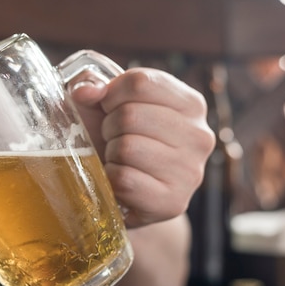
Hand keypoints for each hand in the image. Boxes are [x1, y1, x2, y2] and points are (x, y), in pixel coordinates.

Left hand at [71, 68, 215, 226]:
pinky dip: (111, 179)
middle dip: (108, 127)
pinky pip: (124, 179)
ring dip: (110, 154)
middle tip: (113, 139)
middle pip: (130, 115)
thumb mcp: (108, 105)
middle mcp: (199, 136)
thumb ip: (94, 85)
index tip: (108, 108)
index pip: (140, 83)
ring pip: (127, 148)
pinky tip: (120, 182)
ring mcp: (190, 171)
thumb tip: (85, 91)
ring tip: (118, 160)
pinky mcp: (173, 202)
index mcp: (191, 104)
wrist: (128, 194)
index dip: (111, 94)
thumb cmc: (119, 141)